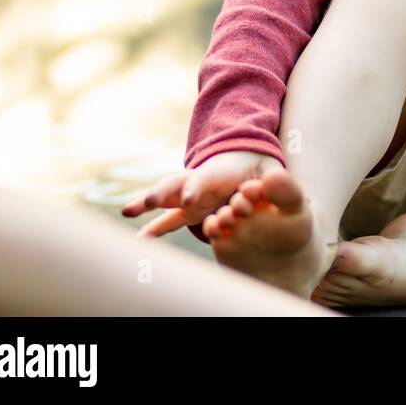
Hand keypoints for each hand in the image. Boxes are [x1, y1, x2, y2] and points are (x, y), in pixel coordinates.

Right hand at [121, 151, 283, 237]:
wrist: (251, 161)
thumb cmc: (260, 169)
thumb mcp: (269, 171)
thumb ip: (271, 179)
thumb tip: (275, 181)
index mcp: (218, 172)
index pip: (204, 179)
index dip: (197, 188)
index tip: (189, 199)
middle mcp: (199, 181)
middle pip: (177, 184)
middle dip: (162, 192)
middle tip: (149, 200)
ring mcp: (191, 195)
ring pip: (167, 197)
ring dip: (149, 203)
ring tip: (130, 210)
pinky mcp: (190, 209)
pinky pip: (168, 219)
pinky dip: (155, 229)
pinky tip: (139, 243)